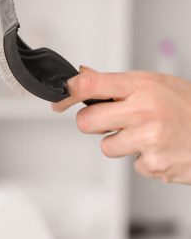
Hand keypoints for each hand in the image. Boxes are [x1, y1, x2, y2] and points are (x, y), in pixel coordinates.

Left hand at [53, 67, 190, 183]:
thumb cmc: (190, 107)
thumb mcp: (158, 84)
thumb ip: (119, 83)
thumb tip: (82, 74)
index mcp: (143, 85)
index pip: (90, 84)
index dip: (69, 92)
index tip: (61, 100)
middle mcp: (145, 109)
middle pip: (86, 121)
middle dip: (95, 124)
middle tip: (115, 121)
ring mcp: (149, 138)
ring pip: (106, 146)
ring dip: (122, 144)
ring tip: (148, 135)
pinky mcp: (153, 164)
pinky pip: (131, 164)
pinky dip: (144, 159)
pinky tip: (163, 149)